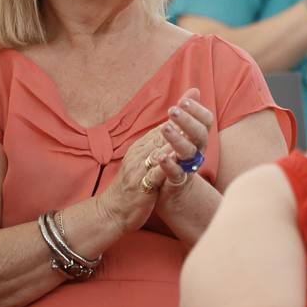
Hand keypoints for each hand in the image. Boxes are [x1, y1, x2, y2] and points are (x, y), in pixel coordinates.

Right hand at [98, 88, 212, 231]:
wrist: (113, 210)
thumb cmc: (134, 183)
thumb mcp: (146, 159)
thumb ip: (161, 141)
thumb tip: (176, 121)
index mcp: (143, 146)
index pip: (163, 125)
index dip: (179, 112)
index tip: (193, 96)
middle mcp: (140, 153)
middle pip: (162, 133)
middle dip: (178, 119)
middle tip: (192, 105)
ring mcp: (140, 168)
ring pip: (158, 150)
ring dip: (172, 138)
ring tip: (186, 127)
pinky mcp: (142, 185)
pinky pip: (154, 174)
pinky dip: (164, 165)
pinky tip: (172, 157)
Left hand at [143, 87, 214, 205]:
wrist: (173, 191)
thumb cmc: (177, 157)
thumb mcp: (181, 132)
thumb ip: (186, 112)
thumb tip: (194, 90)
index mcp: (198, 137)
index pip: (205, 120)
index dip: (197, 110)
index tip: (182, 102)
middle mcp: (198, 150)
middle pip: (199, 134)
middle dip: (187, 121)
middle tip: (172, 110)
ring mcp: (189, 166)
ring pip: (188, 152)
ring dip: (177, 139)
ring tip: (164, 128)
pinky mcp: (177, 181)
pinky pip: (176, 173)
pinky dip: (170, 165)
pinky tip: (161, 156)